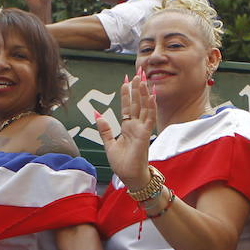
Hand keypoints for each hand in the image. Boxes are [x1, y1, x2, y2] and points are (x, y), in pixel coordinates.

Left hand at [95, 71, 155, 187]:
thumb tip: (97, 115)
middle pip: (137, 102)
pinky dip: (150, 106)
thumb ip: (105, 129)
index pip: (127, 106)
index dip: (126, 93)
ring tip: (143, 79)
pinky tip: (151, 95)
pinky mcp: (145, 135)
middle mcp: (136, 125)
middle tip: (138, 72)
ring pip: (144, 107)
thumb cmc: (122, 163)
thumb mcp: (109, 144)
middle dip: (137, 87)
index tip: (126, 80)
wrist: (129, 176)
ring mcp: (142, 129)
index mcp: (127, 127)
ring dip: (144, 92)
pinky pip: (149, 118)